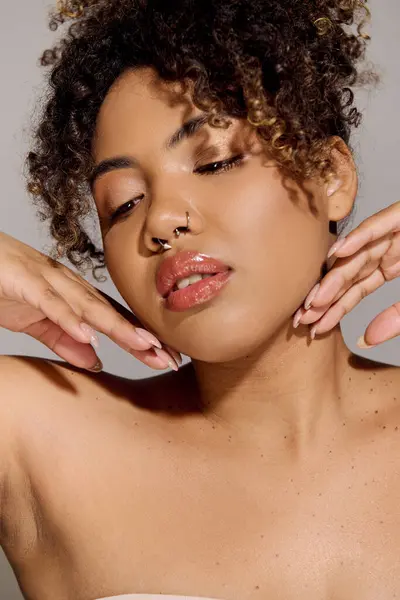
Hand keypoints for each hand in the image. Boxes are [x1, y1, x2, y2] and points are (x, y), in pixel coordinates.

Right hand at [0, 232, 180, 371]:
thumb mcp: (36, 321)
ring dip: (116, 326)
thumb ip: (63, 339)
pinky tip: (87, 334)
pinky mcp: (23, 282)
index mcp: (73, 295)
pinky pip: (48, 301)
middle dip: (141, 336)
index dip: (141, 339)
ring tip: (143, 345)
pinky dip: (68, 317)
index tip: (169, 359)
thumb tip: (94, 359)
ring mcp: (47, 281)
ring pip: (87, 305)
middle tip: (170, 357)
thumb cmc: (5, 284)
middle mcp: (67, 285)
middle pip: (111, 313)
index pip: (115, 319)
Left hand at [293, 200, 399, 347]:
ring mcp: (397, 232)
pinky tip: (338, 252)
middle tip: (301, 319)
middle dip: (325, 297)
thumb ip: (399, 318)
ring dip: (335, 274)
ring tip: (313, 297)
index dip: (334, 310)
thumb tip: (367, 338)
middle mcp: (388, 249)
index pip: (355, 290)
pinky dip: (362, 236)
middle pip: (349, 274)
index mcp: (391, 266)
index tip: (311, 330)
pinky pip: (383, 224)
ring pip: (359, 253)